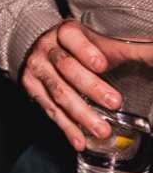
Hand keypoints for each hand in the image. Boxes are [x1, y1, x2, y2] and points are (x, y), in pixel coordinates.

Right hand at [20, 20, 122, 150]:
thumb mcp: (91, 37)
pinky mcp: (32, 90)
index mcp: (63, 32)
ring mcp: (37, 70)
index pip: (71, 37)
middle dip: (91, 87)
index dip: (86, 51)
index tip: (103, 65)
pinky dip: (67, 128)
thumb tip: (151, 52)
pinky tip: (80, 141)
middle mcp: (46, 49)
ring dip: (81, 114)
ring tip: (102, 130)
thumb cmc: (73, 44)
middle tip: (114, 102)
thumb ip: (117, 47)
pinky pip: (50, 111)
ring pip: (59, 93)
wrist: (37, 47)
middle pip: (66, 68)